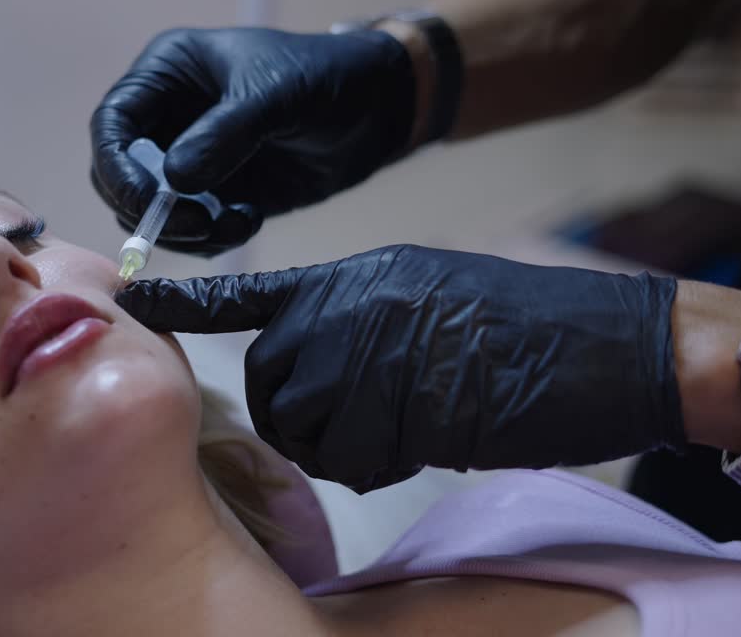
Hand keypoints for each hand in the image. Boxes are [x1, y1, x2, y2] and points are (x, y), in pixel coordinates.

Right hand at [90, 27, 415, 255]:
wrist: (375, 110)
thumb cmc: (324, 79)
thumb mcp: (276, 95)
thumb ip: (224, 134)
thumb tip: (174, 180)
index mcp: (167, 73)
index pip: (112, 123)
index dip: (115, 166)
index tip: (144, 202)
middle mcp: (166, 116)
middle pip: (118, 175)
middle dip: (147, 208)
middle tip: (195, 225)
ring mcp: (186, 158)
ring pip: (149, 211)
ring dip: (182, 231)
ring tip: (233, 223)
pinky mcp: (212, 195)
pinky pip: (187, 231)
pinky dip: (210, 239)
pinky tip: (248, 221)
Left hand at [116, 245, 684, 491]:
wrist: (606, 342)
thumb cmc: (521, 321)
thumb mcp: (423, 289)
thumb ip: (355, 318)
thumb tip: (312, 361)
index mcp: (349, 276)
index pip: (245, 291)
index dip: (185, 300)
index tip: (134, 300)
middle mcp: (346, 312)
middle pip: (267, 377)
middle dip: (296, 408)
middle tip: (359, 415)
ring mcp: (373, 359)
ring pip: (302, 424)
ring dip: (339, 442)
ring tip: (402, 424)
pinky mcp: (404, 411)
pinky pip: (352, 458)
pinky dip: (378, 464)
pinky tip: (425, 438)